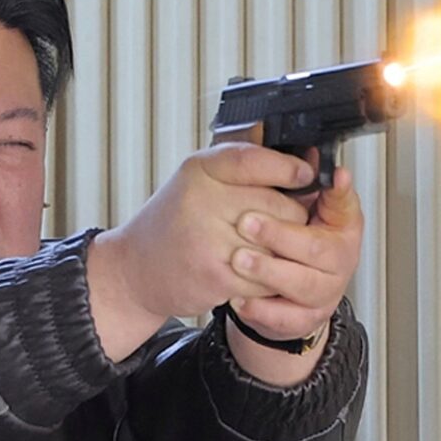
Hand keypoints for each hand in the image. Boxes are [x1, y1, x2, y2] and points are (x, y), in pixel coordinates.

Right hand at [91, 143, 315, 328]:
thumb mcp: (199, 179)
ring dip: (280, 252)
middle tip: (280, 224)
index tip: (304, 177)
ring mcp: (209, 240)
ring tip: (262, 249)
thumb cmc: (175, 222)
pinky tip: (250, 271)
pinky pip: (265, 276)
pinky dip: (266, 278)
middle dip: (291, 218)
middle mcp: (203, 201)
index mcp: (201, 170)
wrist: (135, 268)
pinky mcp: (216, 275)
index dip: (288, 169)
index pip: (256, 161)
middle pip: (280, 207)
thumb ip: (245, 168)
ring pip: (277, 245)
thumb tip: (304, 163)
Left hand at [226, 165, 363, 342]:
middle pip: (319, 248)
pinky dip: (262, 309)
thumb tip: (299, 149)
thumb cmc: (289, 243)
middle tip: (246, 222)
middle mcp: (339, 259)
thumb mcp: (294, 207)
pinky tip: (240, 297)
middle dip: (281, 234)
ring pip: (304, 285)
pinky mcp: (305, 318)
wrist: (282, 294)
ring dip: (269, 271)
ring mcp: (325, 291)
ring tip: (239, 259)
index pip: (346, 205)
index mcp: (341, 224)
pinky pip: (287, 318)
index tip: (332, 176)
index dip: (339, 192)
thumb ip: (293, 181)